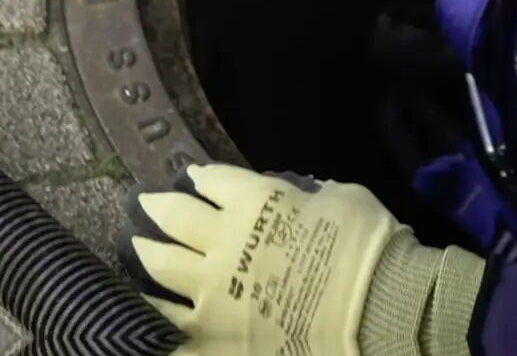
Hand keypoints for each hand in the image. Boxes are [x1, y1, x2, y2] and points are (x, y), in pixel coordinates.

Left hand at [120, 164, 485, 355]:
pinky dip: (154, 319)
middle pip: (174, 218)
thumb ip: (301, 196)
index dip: (200, 177)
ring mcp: (212, 294)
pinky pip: (170, 329)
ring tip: (137, 250)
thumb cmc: (367, 247)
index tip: (192, 177)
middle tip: (145, 205)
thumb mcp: (335, 199)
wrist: (378, 309)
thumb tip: (292, 200)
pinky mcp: (213, 340)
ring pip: (161, 269)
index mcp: (254, 203)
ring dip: (146, 256)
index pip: (213, 180)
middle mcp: (222, 242)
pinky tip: (145, 313)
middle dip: (157, 208)